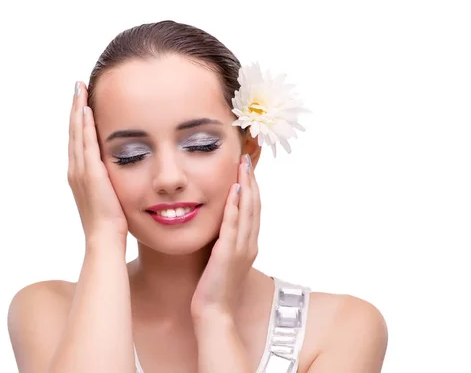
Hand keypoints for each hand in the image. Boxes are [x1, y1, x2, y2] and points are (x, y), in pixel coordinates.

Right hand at [68, 81, 128, 246]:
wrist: (104, 238)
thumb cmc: (112, 223)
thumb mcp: (110, 196)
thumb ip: (111, 181)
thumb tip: (121, 172)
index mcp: (79, 174)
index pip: (79, 140)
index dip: (78, 120)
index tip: (82, 100)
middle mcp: (75, 169)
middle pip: (74, 131)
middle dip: (75, 108)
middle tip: (77, 86)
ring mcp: (80, 171)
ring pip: (77, 133)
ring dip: (77, 110)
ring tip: (79, 89)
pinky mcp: (90, 173)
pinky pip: (86, 143)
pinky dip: (84, 125)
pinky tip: (86, 109)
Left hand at [190, 154, 260, 319]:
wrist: (214, 313)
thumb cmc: (214, 287)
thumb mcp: (223, 259)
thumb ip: (225, 241)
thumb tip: (220, 224)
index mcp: (249, 244)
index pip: (254, 209)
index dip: (252, 187)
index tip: (246, 167)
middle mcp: (250, 244)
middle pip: (255, 205)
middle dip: (252, 180)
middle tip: (247, 157)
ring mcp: (241, 249)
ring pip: (248, 211)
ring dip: (247, 186)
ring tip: (243, 165)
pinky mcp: (227, 254)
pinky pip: (233, 225)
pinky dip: (235, 206)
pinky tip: (234, 190)